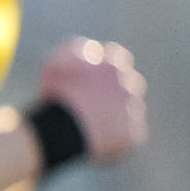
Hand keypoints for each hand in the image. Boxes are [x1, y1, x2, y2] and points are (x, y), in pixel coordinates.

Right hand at [40, 39, 147, 162]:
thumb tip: (92, 49)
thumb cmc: (55, 95)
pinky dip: (118, 138)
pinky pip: (130, 136)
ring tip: (93, 126)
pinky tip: (98, 141)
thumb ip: (77, 52)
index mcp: (114, 64)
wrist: (61, 128)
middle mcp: (130, 83)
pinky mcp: (134, 134)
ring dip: (117, 116)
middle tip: (95, 105)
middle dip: (117, 92)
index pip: (119, 60)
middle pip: (131, 84)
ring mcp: (134, 109)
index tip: (94, 81)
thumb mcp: (56, 64)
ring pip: (131, 111)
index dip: (106, 71)